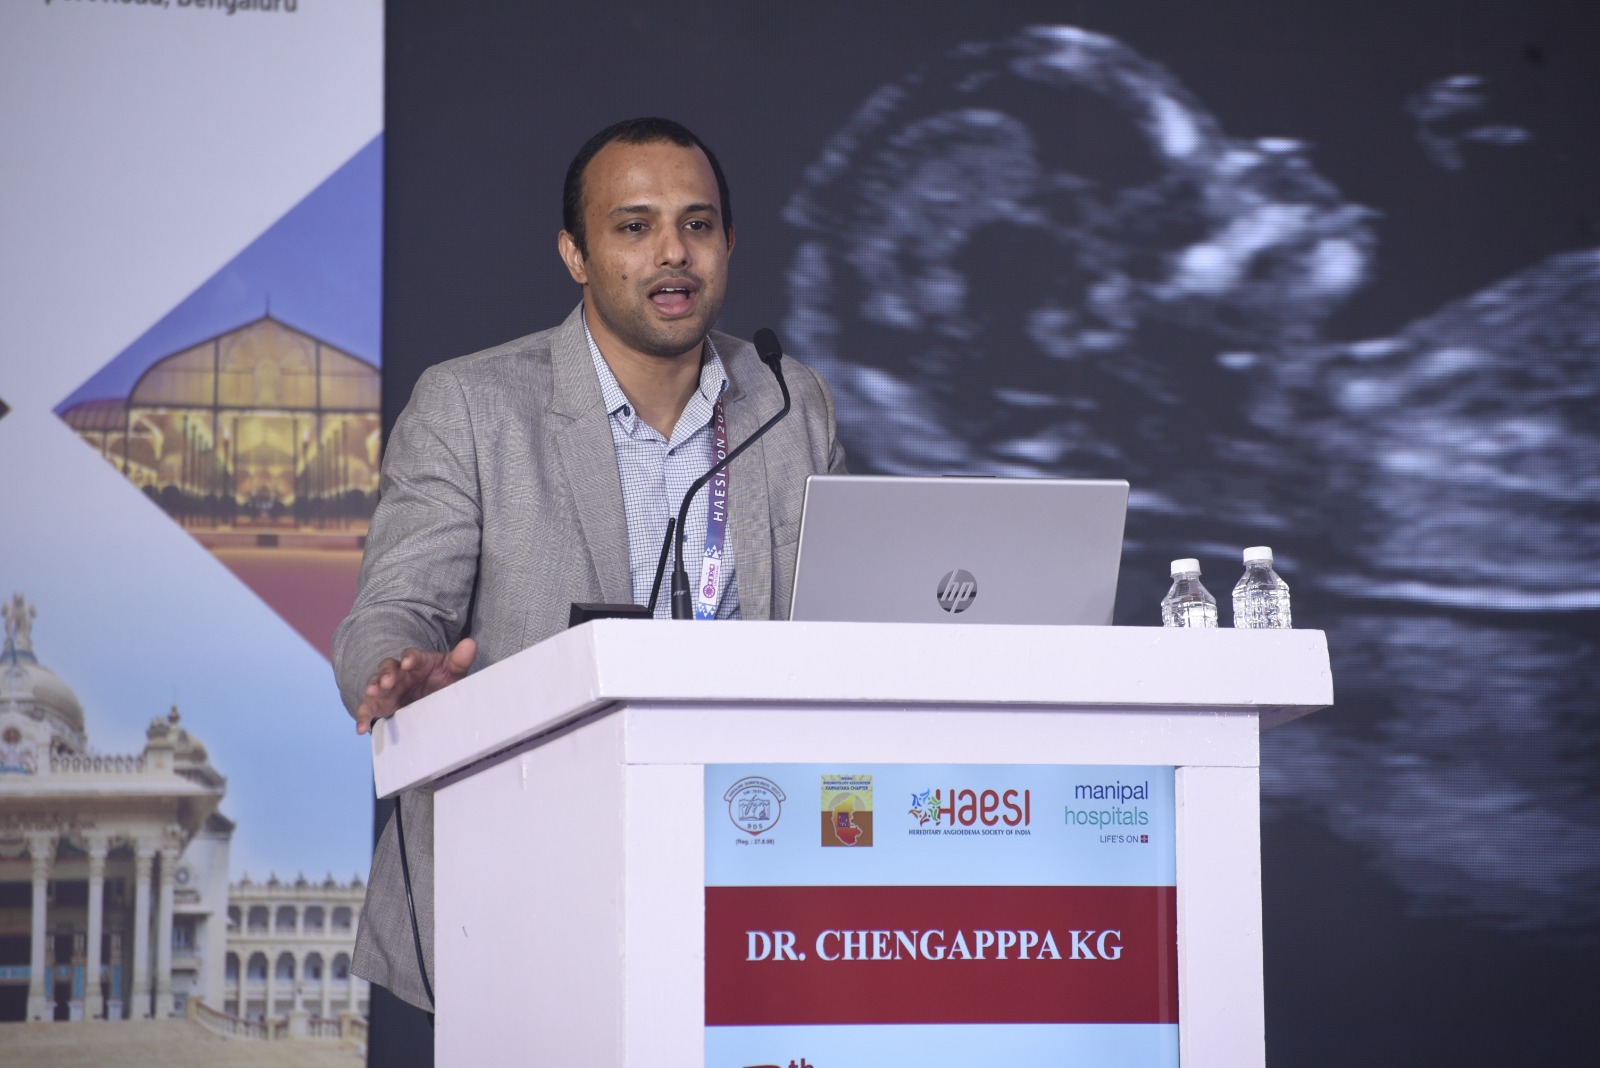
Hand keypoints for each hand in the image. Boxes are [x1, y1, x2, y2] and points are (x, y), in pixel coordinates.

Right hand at [355, 637, 476, 734]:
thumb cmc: (442, 682)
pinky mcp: (381, 705)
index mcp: (418, 662)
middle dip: (386, 673)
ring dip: (372, 689)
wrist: (434, 703)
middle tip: (387, 681)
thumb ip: (460, 660)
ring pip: (375, 685)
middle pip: (388, 668)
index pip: (412, 655)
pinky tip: (360, 727)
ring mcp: (388, 689)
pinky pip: (369, 708)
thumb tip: (470, 644)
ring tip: (371, 694)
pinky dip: (363, 716)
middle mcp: (400, 673)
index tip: (410, 662)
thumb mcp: (453, 672)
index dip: (410, 658)